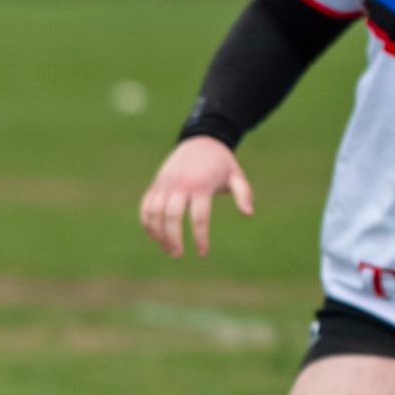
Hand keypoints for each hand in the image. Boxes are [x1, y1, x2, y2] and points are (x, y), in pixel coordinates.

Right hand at [138, 136, 254, 258]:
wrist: (200, 139)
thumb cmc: (221, 162)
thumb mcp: (236, 175)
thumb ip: (243, 194)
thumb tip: (248, 213)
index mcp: (202, 185)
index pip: (199, 217)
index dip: (200, 237)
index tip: (202, 252)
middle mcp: (181, 184)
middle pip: (172, 217)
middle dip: (173, 239)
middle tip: (177, 254)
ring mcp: (166, 183)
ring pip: (155, 213)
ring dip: (158, 233)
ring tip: (166, 248)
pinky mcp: (156, 183)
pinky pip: (146, 205)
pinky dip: (146, 221)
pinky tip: (153, 235)